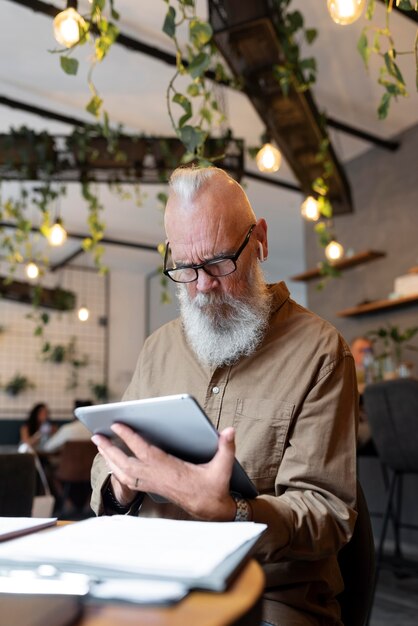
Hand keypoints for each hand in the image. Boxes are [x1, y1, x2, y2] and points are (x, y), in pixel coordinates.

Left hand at [91, 425, 236, 520]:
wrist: (211, 510)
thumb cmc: (215, 486)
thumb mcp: (223, 467)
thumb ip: (226, 447)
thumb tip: (229, 430)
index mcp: (170, 469)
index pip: (145, 450)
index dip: (130, 437)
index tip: (117, 425)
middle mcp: (157, 477)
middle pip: (126, 463)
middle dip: (109, 449)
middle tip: (95, 435)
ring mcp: (153, 484)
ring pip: (124, 473)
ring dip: (109, 459)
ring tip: (99, 444)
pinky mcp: (153, 488)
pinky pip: (128, 480)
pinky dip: (116, 470)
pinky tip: (111, 462)